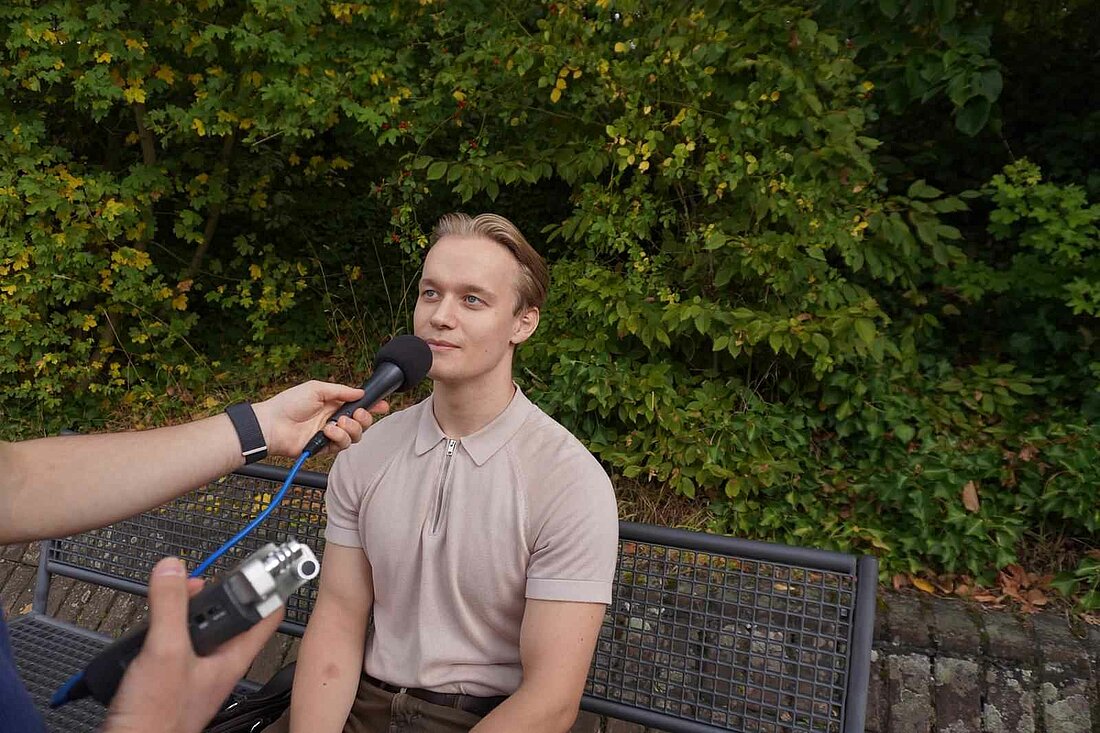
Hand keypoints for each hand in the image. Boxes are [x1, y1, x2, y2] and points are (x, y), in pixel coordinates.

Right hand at [101, 557, 282, 732]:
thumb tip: (173, 569)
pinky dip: (162, 628)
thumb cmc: (157, 719)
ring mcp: (194, 670)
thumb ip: (171, 607)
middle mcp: (217, 663)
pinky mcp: (169, 677)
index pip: (266, 614)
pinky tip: (148, 627)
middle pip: (226, 615)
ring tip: (169, 596)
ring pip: (196, 627)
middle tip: (197, 577)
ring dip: (182, 610)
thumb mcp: (165, 650)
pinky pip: (172, 642)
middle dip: (212, 593)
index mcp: (232, 657)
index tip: (268, 561)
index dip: (268, 586)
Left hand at [252, 380, 388, 456]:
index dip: (373, 406)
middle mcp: (335, 420)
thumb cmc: (289, 403)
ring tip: (336, 424)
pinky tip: (327, 432)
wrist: (273, 424)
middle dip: (364, 418)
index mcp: (334, 404)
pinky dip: (338, 438)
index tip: (383, 405)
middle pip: (362, 423)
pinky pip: (342, 446)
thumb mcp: (317, 389)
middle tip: (356, 414)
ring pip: (355, 436)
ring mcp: (331, 435)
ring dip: (350, 429)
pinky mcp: (325, 448)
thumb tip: (361, 392)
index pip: (359, 405)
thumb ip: (341, 391)